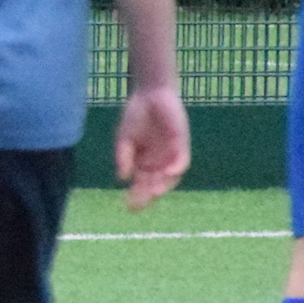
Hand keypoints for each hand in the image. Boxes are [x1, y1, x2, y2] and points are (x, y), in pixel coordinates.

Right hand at [114, 84, 190, 211]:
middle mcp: (157, 163)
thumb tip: (122, 178)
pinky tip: (168, 172)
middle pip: (154, 185)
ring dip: (163, 186)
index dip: (136, 197)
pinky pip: (181, 162)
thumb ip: (123, 157)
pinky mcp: (181, 146)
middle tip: (139, 203)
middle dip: (147, 196)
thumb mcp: (123, 139)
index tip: (128, 206)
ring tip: (153, 192)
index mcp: (142, 164)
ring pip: (169, 178)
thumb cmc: (135, 116)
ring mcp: (170, 156)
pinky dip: (176, 168)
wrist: (150, 95)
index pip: (140, 185)